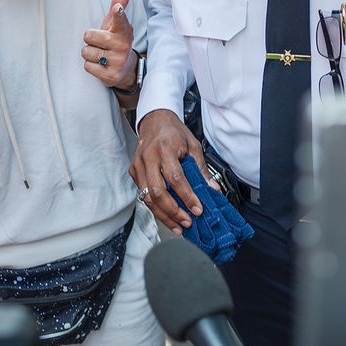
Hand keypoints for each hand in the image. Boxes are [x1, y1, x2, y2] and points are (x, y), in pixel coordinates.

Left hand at [83, 0, 136, 88]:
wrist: (126, 69)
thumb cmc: (116, 40)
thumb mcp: (117, 23)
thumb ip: (119, 2)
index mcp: (123, 30)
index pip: (120, 20)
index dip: (117, 14)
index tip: (117, 9)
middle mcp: (122, 45)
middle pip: (89, 36)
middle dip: (91, 40)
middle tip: (101, 44)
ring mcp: (117, 61)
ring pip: (86, 52)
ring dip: (90, 54)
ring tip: (101, 55)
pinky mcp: (110, 76)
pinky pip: (88, 66)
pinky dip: (91, 66)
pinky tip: (101, 66)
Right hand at [131, 109, 206, 234]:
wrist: (155, 119)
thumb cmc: (174, 132)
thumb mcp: (193, 145)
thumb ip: (201, 169)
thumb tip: (212, 189)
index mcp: (165, 149)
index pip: (176, 178)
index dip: (187, 197)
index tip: (197, 209)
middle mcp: (148, 157)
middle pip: (157, 192)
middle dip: (173, 211)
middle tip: (187, 222)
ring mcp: (138, 165)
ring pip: (147, 197)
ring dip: (163, 215)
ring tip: (178, 225)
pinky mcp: (133, 171)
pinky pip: (142, 194)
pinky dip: (155, 207)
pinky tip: (167, 215)